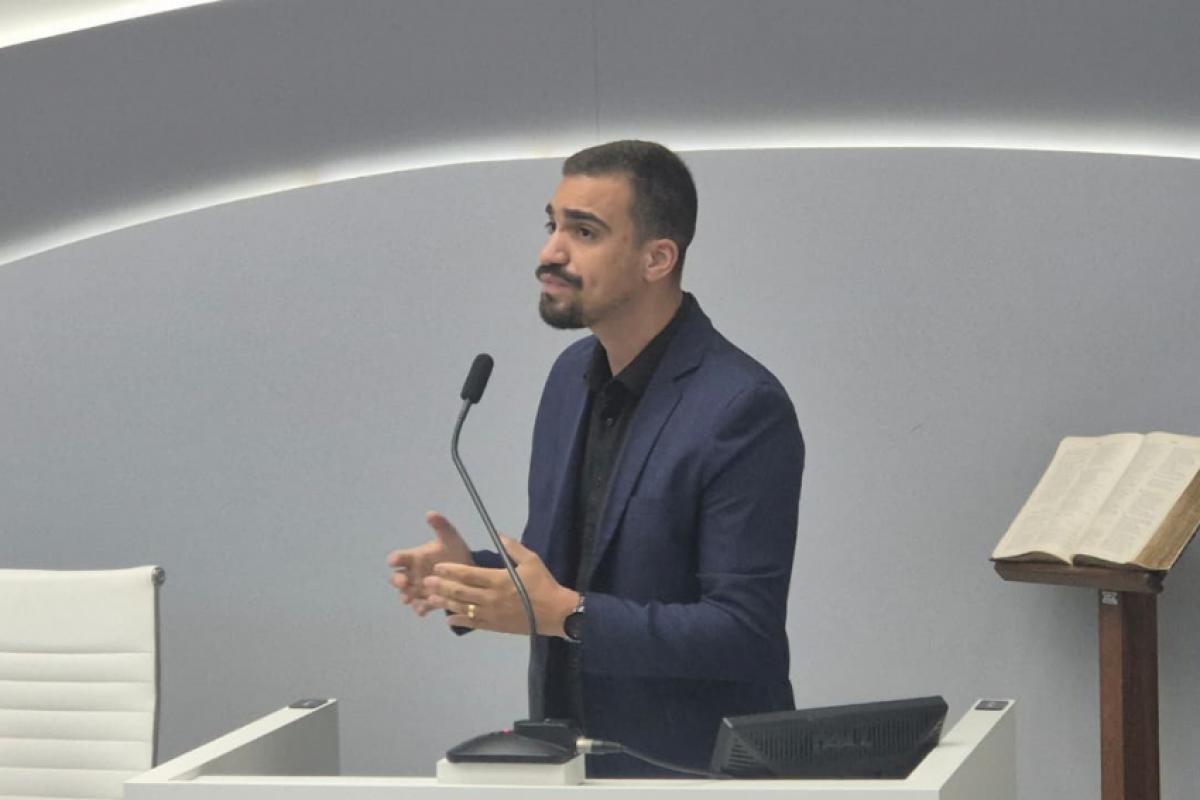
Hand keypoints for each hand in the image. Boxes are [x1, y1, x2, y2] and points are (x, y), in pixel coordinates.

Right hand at [387, 511, 473, 615]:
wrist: (469, 571)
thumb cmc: (455, 553)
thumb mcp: (450, 538)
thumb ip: (441, 526)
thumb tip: (431, 513)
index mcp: (415, 558)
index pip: (399, 558)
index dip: (395, 559)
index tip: (395, 560)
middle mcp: (413, 574)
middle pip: (396, 578)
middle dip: (397, 580)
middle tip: (403, 582)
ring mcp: (419, 589)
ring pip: (406, 595)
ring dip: (406, 596)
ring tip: (409, 599)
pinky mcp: (428, 601)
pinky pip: (421, 607)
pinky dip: (420, 608)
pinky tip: (424, 609)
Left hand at [423, 535, 578, 636]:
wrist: (556, 613)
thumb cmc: (543, 585)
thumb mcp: (532, 561)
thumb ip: (513, 547)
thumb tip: (498, 534)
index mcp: (498, 580)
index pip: (468, 574)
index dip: (451, 570)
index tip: (437, 567)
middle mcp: (491, 597)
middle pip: (461, 591)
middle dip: (441, 586)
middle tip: (425, 582)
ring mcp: (492, 614)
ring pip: (463, 607)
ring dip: (445, 603)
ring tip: (430, 599)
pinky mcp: (495, 626)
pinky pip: (473, 623)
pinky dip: (459, 620)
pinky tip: (448, 618)